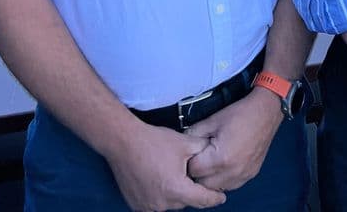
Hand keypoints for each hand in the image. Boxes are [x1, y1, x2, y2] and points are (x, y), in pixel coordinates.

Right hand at [105, 119, 225, 210]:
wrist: (124, 142)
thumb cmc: (154, 142)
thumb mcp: (185, 142)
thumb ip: (203, 150)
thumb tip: (215, 152)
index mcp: (177, 190)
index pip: (202, 199)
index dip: (214, 198)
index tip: (222, 197)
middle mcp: (163, 203)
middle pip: (185, 201)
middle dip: (191, 190)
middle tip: (191, 175)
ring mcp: (148, 206)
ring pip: (171, 203)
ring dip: (175, 193)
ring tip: (172, 173)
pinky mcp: (137, 205)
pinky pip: (156, 203)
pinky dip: (161, 194)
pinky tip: (159, 179)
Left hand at [186, 88, 283, 190]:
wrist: (266, 112)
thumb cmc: (240, 114)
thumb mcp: (213, 120)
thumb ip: (194, 133)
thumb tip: (183, 142)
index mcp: (221, 158)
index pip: (194, 170)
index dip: (190, 160)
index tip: (191, 153)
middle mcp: (232, 172)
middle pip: (203, 184)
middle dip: (198, 172)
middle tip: (199, 157)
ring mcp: (243, 175)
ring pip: (217, 188)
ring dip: (210, 178)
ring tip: (211, 161)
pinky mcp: (250, 175)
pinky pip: (230, 185)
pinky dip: (223, 179)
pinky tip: (223, 165)